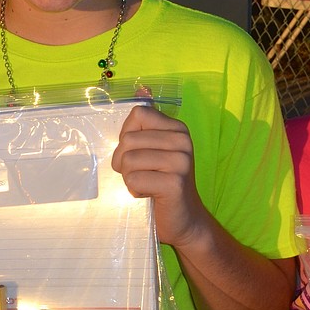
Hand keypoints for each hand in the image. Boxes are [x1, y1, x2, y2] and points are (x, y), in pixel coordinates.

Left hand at [111, 104, 205, 247]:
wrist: (185, 220)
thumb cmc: (162, 185)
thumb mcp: (154, 151)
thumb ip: (146, 126)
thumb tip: (141, 89)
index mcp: (178, 128)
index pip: (137, 115)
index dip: (127, 137)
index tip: (139, 153)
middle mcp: (183, 141)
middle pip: (128, 140)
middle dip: (124, 162)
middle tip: (141, 175)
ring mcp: (181, 162)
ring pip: (128, 161)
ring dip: (130, 178)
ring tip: (147, 185)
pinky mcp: (174, 183)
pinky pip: (134, 180)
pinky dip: (135, 191)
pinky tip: (151, 195)